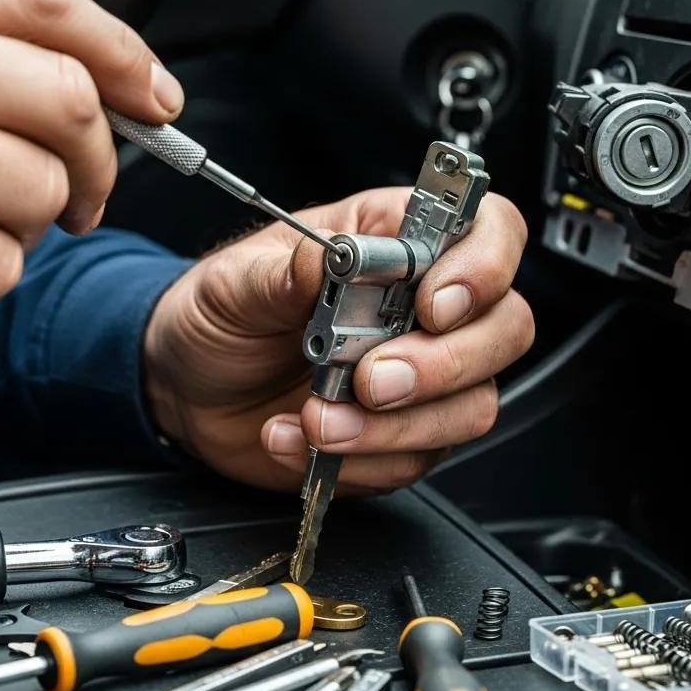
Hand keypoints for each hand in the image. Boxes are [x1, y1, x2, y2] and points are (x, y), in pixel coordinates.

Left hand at [144, 188, 532, 493]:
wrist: (186, 386)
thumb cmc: (219, 314)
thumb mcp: (235, 281)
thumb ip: (291, 271)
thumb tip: (339, 259)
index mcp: (390, 240)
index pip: (488, 232)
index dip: (483, 267)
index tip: (431, 306)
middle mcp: (418, 305)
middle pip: (503, 327)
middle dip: (443, 364)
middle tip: (370, 380)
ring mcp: (417, 373)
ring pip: (472, 404)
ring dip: (395, 426)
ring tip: (315, 418)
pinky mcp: (398, 434)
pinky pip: (418, 458)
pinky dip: (359, 459)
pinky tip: (297, 437)